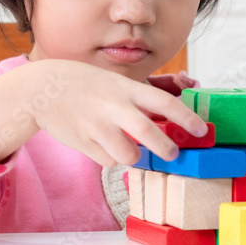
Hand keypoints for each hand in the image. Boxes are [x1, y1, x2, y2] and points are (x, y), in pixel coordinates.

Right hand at [30, 60, 207, 167]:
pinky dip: (111, 158)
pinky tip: (102, 144)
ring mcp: (97, 126)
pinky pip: (107, 161)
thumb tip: (170, 121)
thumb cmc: (87, 85)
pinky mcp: (84, 144)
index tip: (201, 130)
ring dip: (134, 157)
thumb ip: (139, 101)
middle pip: (148, 133)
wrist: (44, 89)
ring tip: (131, 150)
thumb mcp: (116, 84)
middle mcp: (113, 107)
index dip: (186, 118)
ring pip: (127, 155)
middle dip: (166, 148)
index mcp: (126, 89)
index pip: (163, 103)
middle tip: (173, 154)